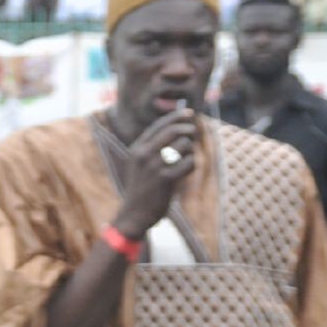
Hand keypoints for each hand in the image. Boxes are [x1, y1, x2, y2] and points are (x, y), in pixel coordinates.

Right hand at [112, 107, 197, 236]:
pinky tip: (185, 172)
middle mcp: (143, 153)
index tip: (190, 113)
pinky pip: (189, 163)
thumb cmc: (142, 188)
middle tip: (193, 135)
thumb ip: (153, 147)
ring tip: (184, 161)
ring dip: (190, 151)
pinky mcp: (165, 179)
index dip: (177, 116)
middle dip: (188, 130)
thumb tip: (178, 128)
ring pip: (184, 146)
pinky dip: (191, 165)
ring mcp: (154, 166)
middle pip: (174, 130)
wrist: (133, 214)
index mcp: (137, 148)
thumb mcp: (140, 164)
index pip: (160, 124)